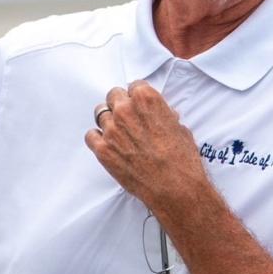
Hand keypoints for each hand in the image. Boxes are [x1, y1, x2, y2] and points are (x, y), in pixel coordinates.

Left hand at [85, 80, 213, 220]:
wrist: (176, 188)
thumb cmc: (181, 160)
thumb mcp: (179, 128)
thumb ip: (163, 116)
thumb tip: (160, 116)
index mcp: (146, 100)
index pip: (134, 86)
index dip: (138, 96)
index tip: (139, 104)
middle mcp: (126, 111)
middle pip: (113, 96)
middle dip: (121, 105)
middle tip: (129, 118)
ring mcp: (111, 130)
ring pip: (100, 114)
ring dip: (110, 121)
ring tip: (120, 133)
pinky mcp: (103, 150)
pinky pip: (91, 136)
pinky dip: (98, 138)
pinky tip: (108, 144)